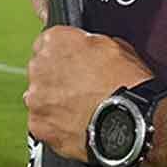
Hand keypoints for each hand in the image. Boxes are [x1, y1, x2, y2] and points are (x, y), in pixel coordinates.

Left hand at [24, 27, 153, 159]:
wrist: (130, 119)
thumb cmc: (126, 83)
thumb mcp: (115, 46)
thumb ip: (89, 43)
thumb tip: (87, 46)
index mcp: (55, 40)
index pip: (48, 43)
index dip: (65, 55)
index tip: (76, 65)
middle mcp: (38, 66)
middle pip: (41, 71)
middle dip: (57, 79)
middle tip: (82, 89)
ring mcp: (36, 98)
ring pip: (40, 98)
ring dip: (55, 102)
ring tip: (82, 110)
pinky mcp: (38, 125)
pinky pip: (44, 123)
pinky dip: (56, 125)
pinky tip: (77, 125)